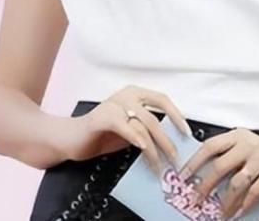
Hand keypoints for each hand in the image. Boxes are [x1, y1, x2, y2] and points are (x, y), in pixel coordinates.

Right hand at [67, 85, 192, 175]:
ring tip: (159, 165)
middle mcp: (127, 95)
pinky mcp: (103, 117)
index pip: (162, 100)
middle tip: (175, 159)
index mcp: (135, 94)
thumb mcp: (131, 130)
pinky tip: (143, 148)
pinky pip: (124, 127)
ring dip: (154, 149)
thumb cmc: (104, 134)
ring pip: (142, 126)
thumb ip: (147, 129)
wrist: (72, 138)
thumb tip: (172, 141)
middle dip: (167, 140)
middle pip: (155, 118)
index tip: (187, 134)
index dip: (177, 116)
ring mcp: (114, 104)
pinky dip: (135, 137)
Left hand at [177, 129, 258, 218]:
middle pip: (219, 166)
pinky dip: (243, 205)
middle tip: (195, 200)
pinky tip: (237, 213)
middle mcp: (248, 144)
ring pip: (235, 182)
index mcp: (238, 136)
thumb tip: (204, 174)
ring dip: (224, 201)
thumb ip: (231, 156)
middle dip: (204, 186)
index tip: (182, 176)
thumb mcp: (250, 150)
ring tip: (218, 213)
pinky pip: (253, 192)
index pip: (210, 145)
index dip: (194, 161)